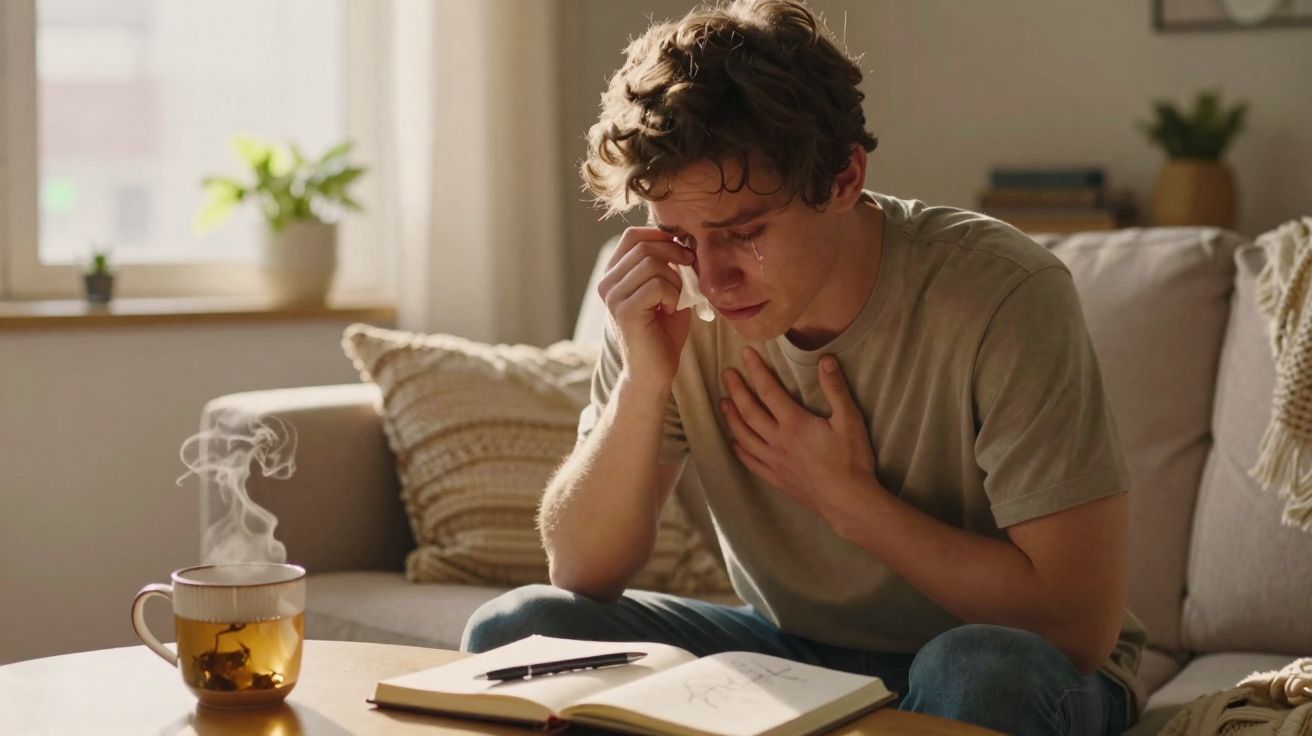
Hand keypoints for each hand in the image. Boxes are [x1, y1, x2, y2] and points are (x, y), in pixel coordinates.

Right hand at [596, 227, 694, 391]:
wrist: (654, 372)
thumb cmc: (663, 332)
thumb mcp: (668, 290)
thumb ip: (669, 265)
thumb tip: (683, 240)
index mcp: (614, 275)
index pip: (633, 235)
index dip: (662, 236)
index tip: (684, 253)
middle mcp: (607, 283)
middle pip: (644, 245)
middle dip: (675, 254)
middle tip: (690, 273)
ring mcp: (613, 296)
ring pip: (652, 263)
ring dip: (675, 279)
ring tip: (675, 300)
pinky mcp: (625, 311)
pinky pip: (657, 284)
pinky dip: (673, 295)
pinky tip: (671, 311)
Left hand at [721, 348, 882, 520]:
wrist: (848, 502)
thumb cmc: (852, 460)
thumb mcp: (850, 420)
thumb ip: (836, 389)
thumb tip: (825, 360)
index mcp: (794, 423)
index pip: (768, 391)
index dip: (756, 370)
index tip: (745, 354)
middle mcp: (778, 441)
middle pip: (749, 411)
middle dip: (736, 390)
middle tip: (726, 374)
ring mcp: (774, 461)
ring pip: (744, 436)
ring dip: (731, 418)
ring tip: (723, 403)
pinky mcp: (776, 479)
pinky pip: (751, 463)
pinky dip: (739, 451)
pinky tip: (734, 443)